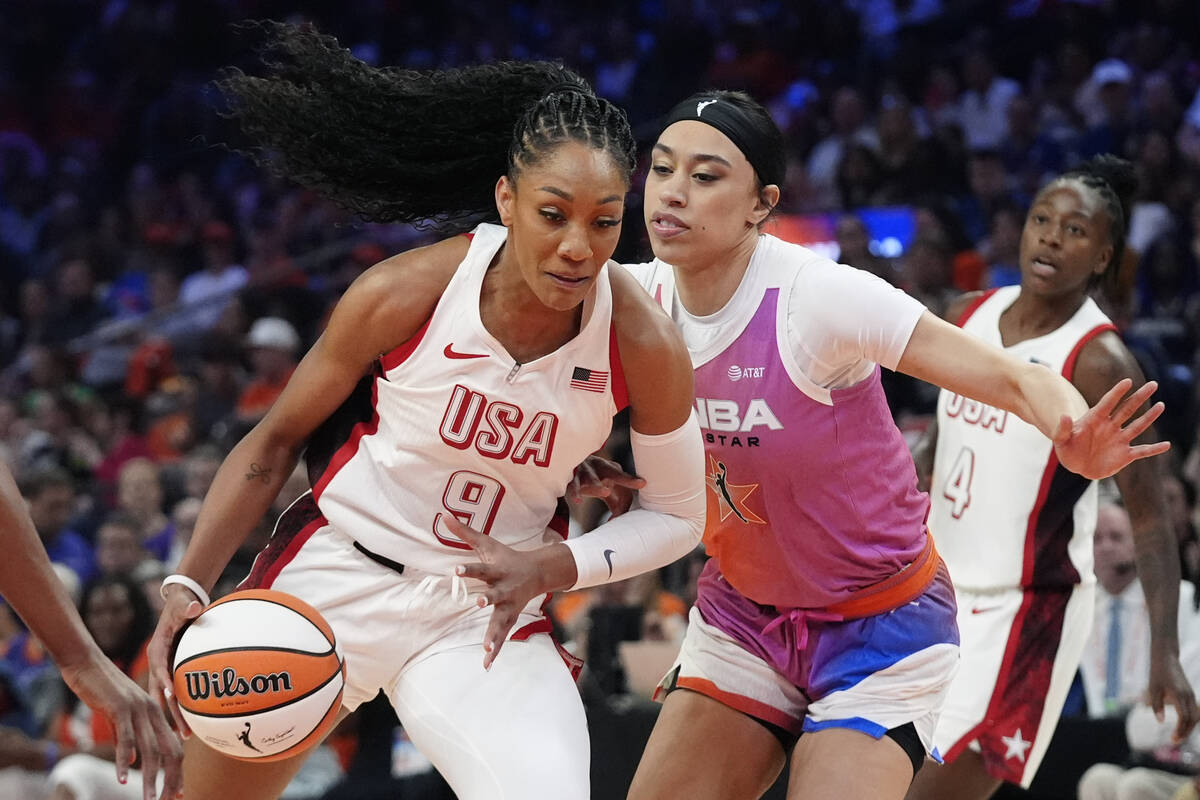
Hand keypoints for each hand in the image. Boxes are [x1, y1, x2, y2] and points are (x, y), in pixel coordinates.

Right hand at [59, 650, 182, 799]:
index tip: (178, 793)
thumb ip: (129, 734)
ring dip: (150, 779)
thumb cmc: (102, 687)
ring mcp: (137, 709)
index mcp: (156, 712)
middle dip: (171, 780)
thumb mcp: (120, 713)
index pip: (174, 747)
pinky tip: (122, 778)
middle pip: (169, 751)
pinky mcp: (119, 708)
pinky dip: (124, 761)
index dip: (177, 772)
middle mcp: (152, 711)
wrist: (85, 662)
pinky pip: (124, 739)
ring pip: (150, 750)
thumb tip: (132, 760)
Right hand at [146, 586, 204, 739]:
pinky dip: (177, 708)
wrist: (177, 604)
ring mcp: (161, 669)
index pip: (160, 666)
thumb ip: (188, 607)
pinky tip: (186, 725)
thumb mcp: (183, 604)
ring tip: (185, 737)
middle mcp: (157, 662)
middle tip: (182, 732)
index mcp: (157, 648)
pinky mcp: (167, 673)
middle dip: (171, 710)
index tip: (172, 694)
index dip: (165, 679)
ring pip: (166, 697)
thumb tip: (195, 606)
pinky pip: (171, 694)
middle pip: (162, 690)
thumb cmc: (181, 605)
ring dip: (175, 716)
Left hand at [446, 517, 566, 669]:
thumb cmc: (506, 557)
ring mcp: (509, 605)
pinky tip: (487, 664)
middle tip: (479, 603)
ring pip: (501, 621)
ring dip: (494, 634)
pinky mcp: (510, 618)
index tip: (456, 569)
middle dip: (488, 599)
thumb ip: (463, 532)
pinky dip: (496, 650)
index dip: (468, 569)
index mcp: (496, 570)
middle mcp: (504, 589)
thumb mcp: (487, 543)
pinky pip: (502, 635)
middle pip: (495, 595)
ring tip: (485, 649)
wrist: (538, 572)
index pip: (480, 568)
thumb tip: (443, 514)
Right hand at [566, 455, 643, 517]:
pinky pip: (574, 486)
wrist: (569, 461)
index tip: (643, 484)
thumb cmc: (593, 477)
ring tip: (606, 492)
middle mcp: (599, 468)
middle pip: (613, 473)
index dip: (632, 481)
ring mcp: (585, 472)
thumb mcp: (607, 487)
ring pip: (592, 478)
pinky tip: (578, 500)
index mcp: (610, 470)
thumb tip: (619, 521)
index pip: (624, 477)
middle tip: (638, 484)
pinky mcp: (572, 479)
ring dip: (599, 485)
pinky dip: (576, 493)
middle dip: (625, 478)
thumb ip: (617, 503)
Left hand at [1052, 379, 1169, 479]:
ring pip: (1138, 426)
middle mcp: (1110, 426)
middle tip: (1153, 384)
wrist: (1077, 465)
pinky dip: (1154, 449)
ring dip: (1149, 417)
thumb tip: (1064, 416)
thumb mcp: (1061, 440)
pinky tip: (1166, 445)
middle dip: (1140, 397)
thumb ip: (1062, 429)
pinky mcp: (1125, 454)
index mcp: (1095, 419)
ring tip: (1161, 405)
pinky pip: (1142, 451)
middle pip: (1128, 409)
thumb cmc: (1068, 449)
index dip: (1117, 392)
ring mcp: (1119, 439)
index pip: (1108, 402)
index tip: (1128, 381)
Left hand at [1148, 652, 1197, 744]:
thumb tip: (1161, 722)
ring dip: (1189, 727)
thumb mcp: (1152, 688)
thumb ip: (1156, 705)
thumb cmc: (1157, 673)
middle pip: (1193, 719)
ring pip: (1196, 716)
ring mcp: (1191, 695)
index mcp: (1179, 695)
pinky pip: (1194, 711)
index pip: (1184, 717)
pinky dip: (1190, 721)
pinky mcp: (1190, 694)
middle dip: (1186, 732)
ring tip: (1178, 736)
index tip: (1172, 739)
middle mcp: (1188, 696)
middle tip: (1174, 741)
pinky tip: (1182, 726)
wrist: (1166, 658)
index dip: (1180, 730)